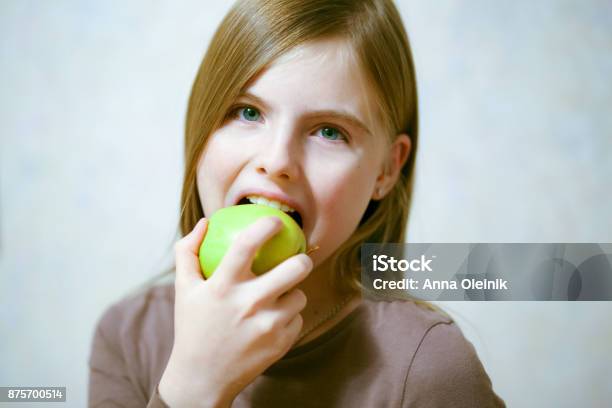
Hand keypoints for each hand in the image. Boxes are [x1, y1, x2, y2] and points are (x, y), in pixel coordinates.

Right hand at [159, 216, 312, 406]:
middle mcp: (247, 304)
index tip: (276, 220)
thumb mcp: (183, 289)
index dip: (266, 226)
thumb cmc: (192, 327)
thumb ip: (188, 251)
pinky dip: (289, 317)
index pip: (247, 244)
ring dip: (292, 292)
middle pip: (295, 268)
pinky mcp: (281, 343)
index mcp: (222, 286)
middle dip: (303, 258)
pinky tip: (273, 320)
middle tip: (299, 259)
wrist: (202, 378)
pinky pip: (297, 318)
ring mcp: (267, 326)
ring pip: (300, 295)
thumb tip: (205, 222)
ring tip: (278, 296)